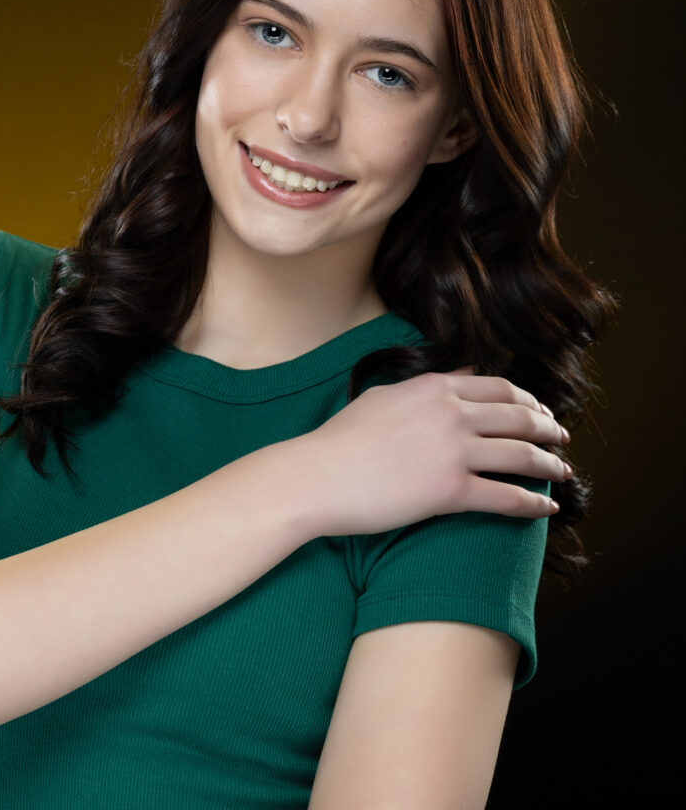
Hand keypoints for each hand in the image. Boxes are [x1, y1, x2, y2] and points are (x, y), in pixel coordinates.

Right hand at [301, 366, 568, 536]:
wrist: (317, 477)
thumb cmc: (340, 440)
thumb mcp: (384, 396)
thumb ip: (426, 384)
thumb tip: (464, 372)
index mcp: (435, 387)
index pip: (499, 388)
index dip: (529, 401)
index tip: (540, 412)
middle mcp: (451, 413)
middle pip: (520, 418)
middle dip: (549, 429)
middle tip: (562, 439)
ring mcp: (453, 451)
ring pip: (522, 456)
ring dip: (551, 465)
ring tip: (562, 473)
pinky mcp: (450, 491)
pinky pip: (507, 497)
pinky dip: (534, 504)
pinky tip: (548, 508)